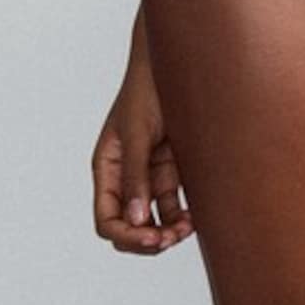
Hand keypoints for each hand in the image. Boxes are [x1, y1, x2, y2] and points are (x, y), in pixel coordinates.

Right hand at [92, 21, 193, 255]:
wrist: (176, 65)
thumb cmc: (147, 90)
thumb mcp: (138, 133)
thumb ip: (135, 176)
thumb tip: (136, 219)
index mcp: (107, 168)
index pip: (107, 218)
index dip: (126, 235)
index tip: (152, 237)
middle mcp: (126, 177)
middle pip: (128, 226)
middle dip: (147, 239)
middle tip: (171, 238)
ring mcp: (150, 175)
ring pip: (154, 221)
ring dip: (168, 232)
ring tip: (188, 228)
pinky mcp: (173, 171)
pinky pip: (174, 206)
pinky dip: (183, 217)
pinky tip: (197, 216)